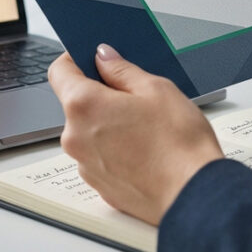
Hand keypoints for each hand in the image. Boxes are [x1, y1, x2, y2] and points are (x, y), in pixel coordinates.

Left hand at [47, 45, 222, 224]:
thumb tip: (104, 58)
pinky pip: (100, 155)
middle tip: (135, 93)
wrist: (192, 195)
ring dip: (108, 122)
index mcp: (84, 106)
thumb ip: (122, 70)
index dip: (75, 59)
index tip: (92, 56)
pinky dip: (115, 147)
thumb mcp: (156, 89)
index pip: (60, 71)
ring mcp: (85, 165)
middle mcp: (75, 137)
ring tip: (146, 125)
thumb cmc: (179, 144)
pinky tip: (145, 148)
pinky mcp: (99, 185)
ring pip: (89, 130)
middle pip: (76, 103)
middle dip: (100, 94)